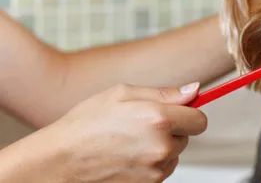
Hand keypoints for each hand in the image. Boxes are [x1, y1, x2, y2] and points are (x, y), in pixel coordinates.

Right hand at [43, 82, 206, 181]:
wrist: (59, 162)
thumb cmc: (85, 125)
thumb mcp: (123, 94)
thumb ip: (164, 93)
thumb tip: (193, 91)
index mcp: (158, 120)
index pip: (200, 120)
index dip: (191, 113)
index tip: (182, 111)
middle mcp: (161, 147)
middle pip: (187, 137)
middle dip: (173, 129)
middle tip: (144, 124)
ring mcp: (155, 170)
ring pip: (174, 154)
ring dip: (162, 147)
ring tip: (132, 140)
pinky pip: (161, 170)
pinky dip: (152, 163)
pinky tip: (129, 155)